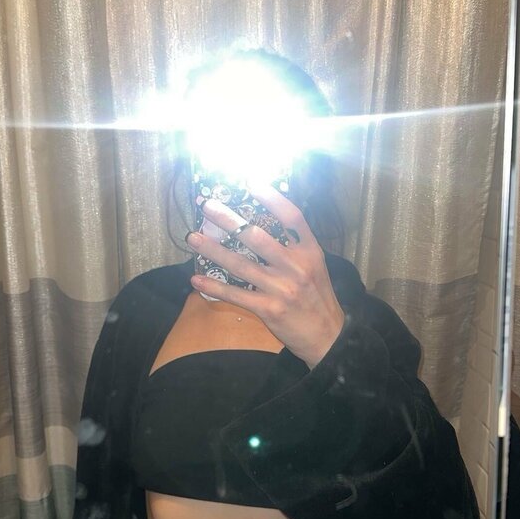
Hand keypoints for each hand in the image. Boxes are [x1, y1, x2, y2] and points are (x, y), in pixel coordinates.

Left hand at [186, 184, 344, 368]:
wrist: (326, 336)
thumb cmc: (316, 297)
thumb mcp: (314, 265)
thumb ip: (294, 246)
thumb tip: (263, 223)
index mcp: (310, 251)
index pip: (292, 217)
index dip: (272, 198)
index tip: (251, 182)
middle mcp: (296, 266)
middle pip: (257, 237)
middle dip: (229, 220)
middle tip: (208, 206)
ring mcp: (281, 288)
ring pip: (240, 265)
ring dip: (213, 250)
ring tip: (193, 238)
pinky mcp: (269, 309)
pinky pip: (236, 294)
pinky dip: (214, 286)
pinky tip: (196, 279)